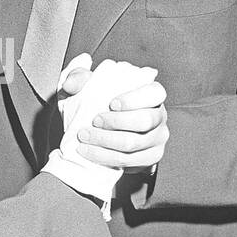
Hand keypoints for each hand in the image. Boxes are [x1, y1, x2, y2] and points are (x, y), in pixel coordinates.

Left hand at [59, 55, 168, 170]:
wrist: (94, 137)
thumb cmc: (92, 106)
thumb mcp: (82, 89)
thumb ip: (78, 77)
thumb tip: (77, 74)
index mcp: (151, 94)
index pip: (155, 93)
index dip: (135, 98)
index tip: (111, 103)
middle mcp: (159, 116)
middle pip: (145, 120)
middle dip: (116, 122)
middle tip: (94, 121)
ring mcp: (157, 139)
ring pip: (135, 143)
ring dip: (106, 141)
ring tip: (85, 137)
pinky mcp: (150, 158)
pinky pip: (131, 162)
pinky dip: (106, 157)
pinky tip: (89, 152)